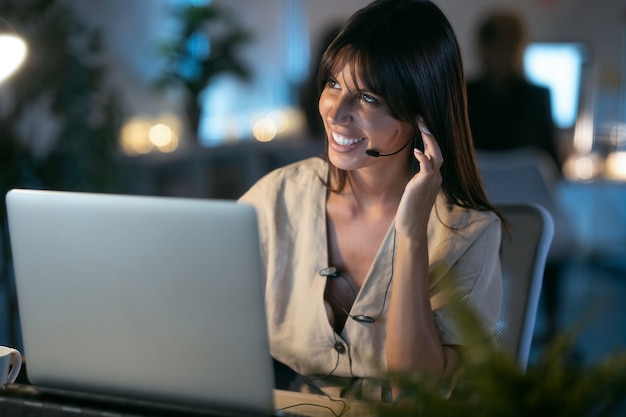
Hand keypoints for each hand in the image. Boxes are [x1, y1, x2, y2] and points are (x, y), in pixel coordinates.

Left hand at [395, 119, 442, 237]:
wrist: (412, 227)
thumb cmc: (410, 209)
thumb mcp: (413, 189)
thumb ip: (416, 176)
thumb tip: (413, 165)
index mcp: (433, 177)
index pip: (434, 153)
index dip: (429, 138)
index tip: (421, 124)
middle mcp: (435, 177)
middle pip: (437, 150)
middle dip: (430, 134)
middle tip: (421, 118)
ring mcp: (431, 181)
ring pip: (435, 155)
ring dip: (429, 140)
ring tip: (422, 126)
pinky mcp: (423, 185)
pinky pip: (427, 168)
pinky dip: (423, 158)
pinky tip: (416, 150)